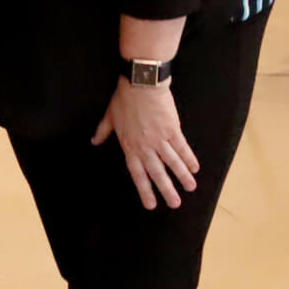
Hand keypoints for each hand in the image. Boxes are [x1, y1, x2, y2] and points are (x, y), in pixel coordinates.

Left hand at [92, 78, 198, 209]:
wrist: (141, 83)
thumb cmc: (124, 99)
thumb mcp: (109, 116)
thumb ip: (103, 131)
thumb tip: (93, 141)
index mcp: (129, 145)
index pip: (137, 173)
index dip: (144, 189)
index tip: (151, 204)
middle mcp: (145, 146)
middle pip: (157, 172)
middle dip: (166, 190)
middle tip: (175, 204)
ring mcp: (160, 138)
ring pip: (173, 162)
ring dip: (182, 177)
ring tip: (190, 189)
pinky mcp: (172, 129)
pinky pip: (182, 147)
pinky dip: (189, 158)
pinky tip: (195, 168)